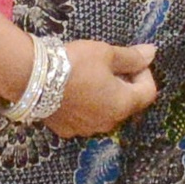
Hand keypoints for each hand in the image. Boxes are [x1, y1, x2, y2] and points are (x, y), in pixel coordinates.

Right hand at [44, 39, 159, 140]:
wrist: (32, 79)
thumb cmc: (74, 63)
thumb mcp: (106, 53)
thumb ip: (132, 57)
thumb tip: (152, 53)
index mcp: (122, 104)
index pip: (148, 93)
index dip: (145, 74)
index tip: (131, 60)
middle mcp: (108, 122)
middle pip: (128, 104)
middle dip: (125, 85)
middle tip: (110, 66)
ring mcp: (87, 129)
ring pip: (106, 113)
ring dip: (106, 97)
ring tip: (90, 77)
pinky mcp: (68, 130)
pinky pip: (86, 118)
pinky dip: (86, 106)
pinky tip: (74, 91)